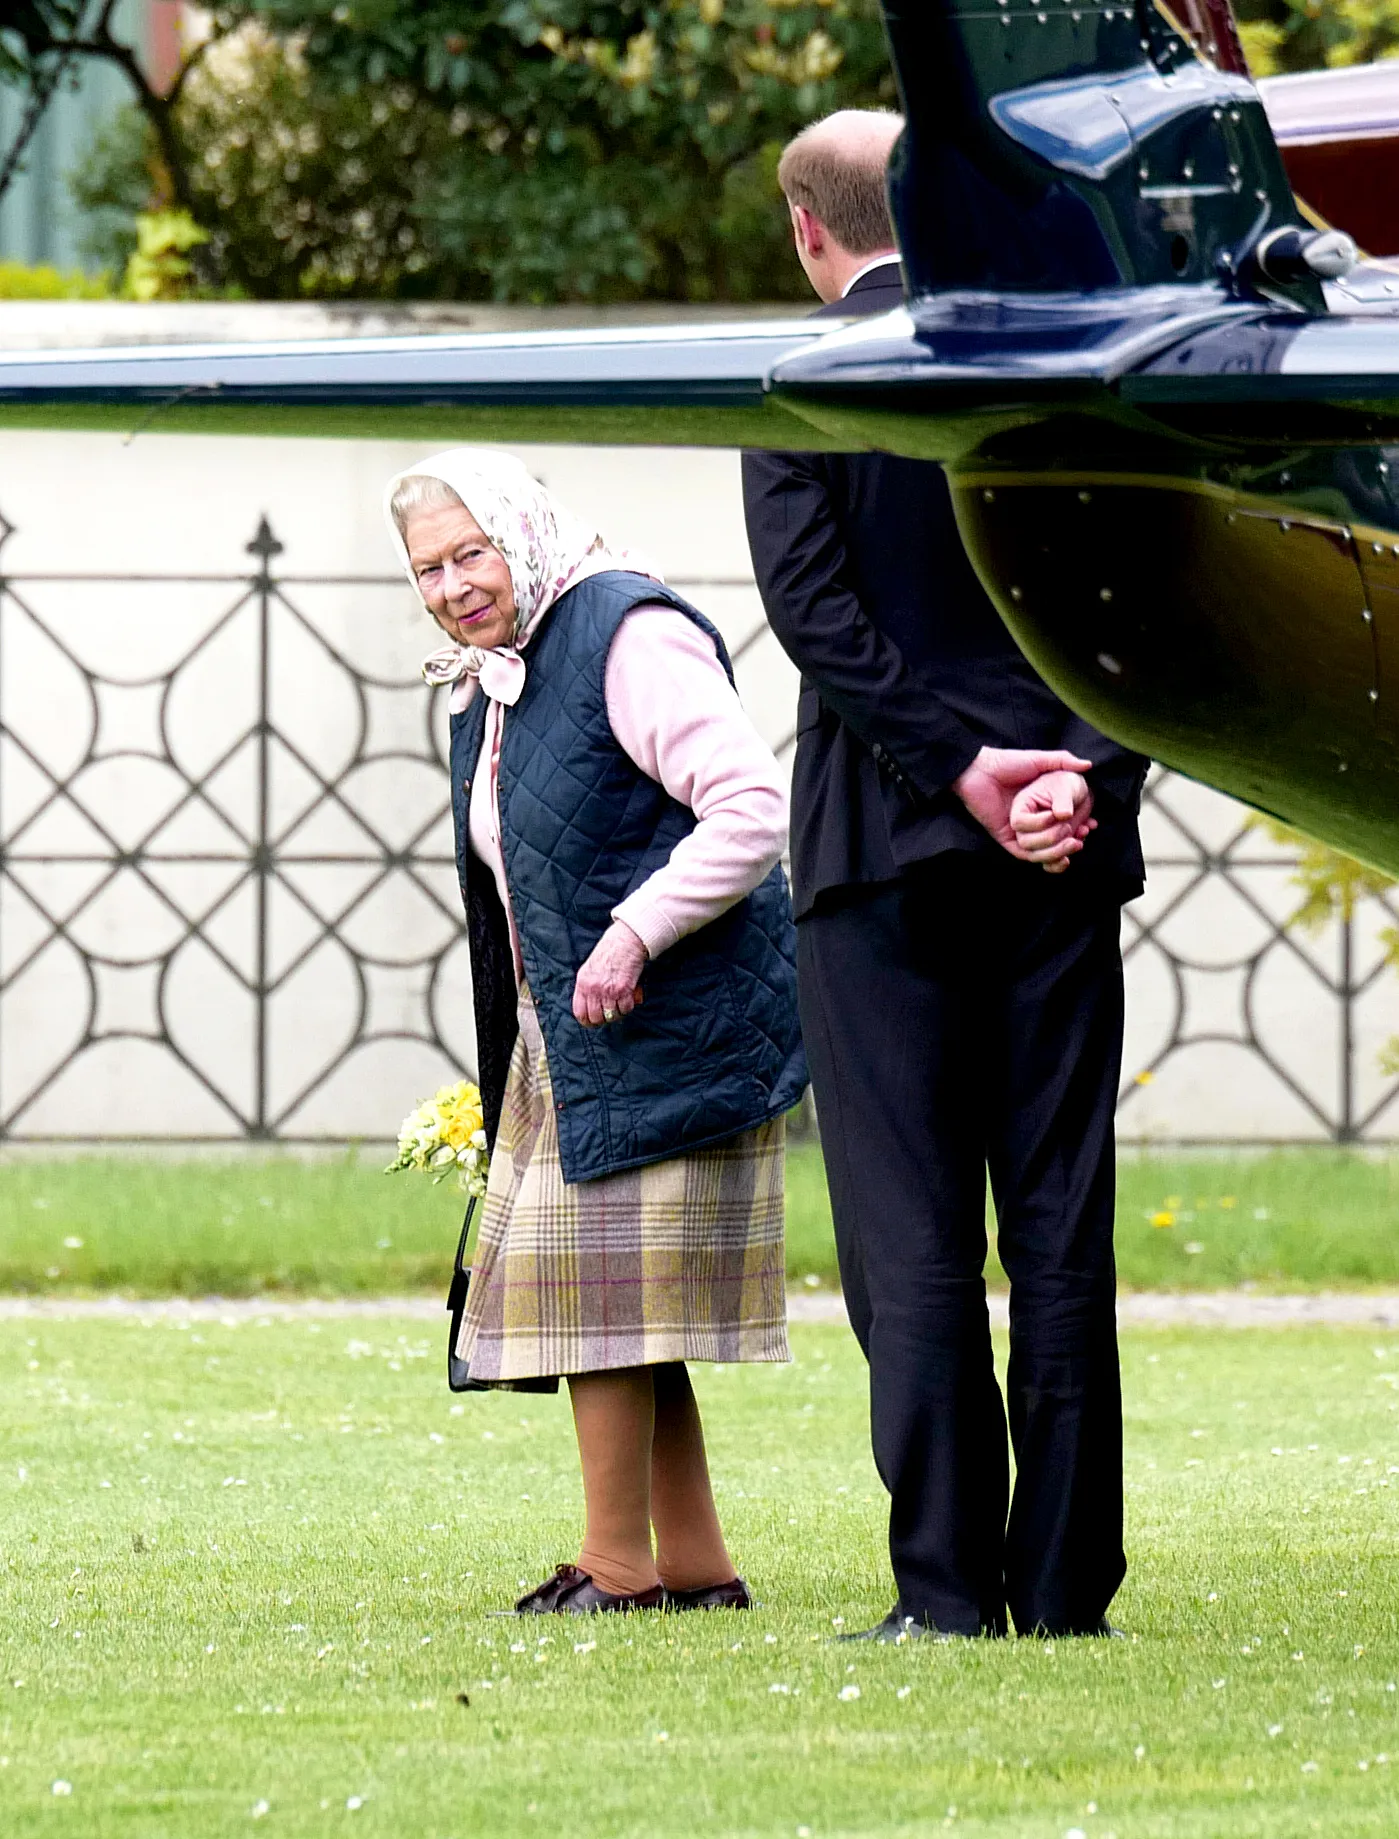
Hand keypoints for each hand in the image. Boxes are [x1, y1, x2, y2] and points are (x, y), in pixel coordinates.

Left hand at [572, 921, 647, 1026]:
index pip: (580, 1012)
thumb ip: (589, 988)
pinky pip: (626, 1008)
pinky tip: (631, 996)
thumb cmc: (610, 952)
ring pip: (612, 1015)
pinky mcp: (624, 989)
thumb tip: (595, 1007)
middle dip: (605, 1018)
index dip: (588, 1021)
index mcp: (582, 983)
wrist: (625, 940)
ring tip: (622, 1002)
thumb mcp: (591, 969)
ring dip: (619, 1012)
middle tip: (612, 1012)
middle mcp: (593, 988)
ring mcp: (608, 990)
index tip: (594, 1022)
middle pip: (596, 1018)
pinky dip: (630, 1006)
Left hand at [951, 747, 1094, 868]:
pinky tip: (1056, 851)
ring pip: (1042, 850)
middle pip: (1055, 840)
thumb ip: (1063, 761)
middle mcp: (1031, 820)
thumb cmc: (1007, 763)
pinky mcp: (1006, 837)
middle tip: (1083, 837)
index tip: (1091, 825)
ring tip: (1074, 843)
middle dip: (1072, 842)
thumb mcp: (1039, 760)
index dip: (1079, 826)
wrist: (979, 770)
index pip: (1063, 823)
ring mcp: (1019, 830)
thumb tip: (1088, 766)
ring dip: (1059, 851)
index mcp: (1040, 805)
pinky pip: (1024, 854)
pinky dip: (1040, 857)